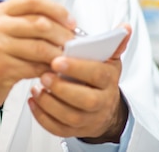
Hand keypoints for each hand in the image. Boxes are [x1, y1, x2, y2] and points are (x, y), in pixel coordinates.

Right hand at [0, 0, 76, 124]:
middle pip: (40, 23)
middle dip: (63, 34)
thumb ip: (25, 24)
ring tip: (65, 58)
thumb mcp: (0, 33)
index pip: (32, 0)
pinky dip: (48, 70)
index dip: (56, 9)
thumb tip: (62, 23)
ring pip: (41, 46)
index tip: (70, 21)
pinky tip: (52, 71)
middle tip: (73, 43)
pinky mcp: (2, 68)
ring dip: (59, 54)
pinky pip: (35, 67)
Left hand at [28, 24, 130, 141]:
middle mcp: (101, 102)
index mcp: (109, 81)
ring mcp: (88, 119)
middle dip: (62, 88)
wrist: (104, 108)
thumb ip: (113, 43)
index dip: (77, 68)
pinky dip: (43, 117)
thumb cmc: (101, 79)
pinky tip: (34, 101)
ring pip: (70, 117)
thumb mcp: (109, 59)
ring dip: (49, 103)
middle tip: (44, 75)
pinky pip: (58, 129)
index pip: (97, 74)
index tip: (57, 60)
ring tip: (36, 87)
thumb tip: (125, 27)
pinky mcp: (75, 131)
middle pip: (85, 100)